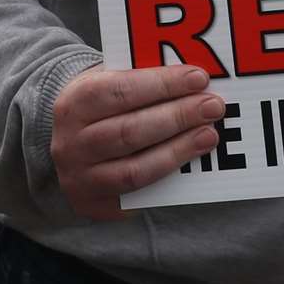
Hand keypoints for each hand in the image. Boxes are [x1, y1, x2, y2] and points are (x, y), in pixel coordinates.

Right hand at [51, 64, 225, 220]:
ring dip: (178, 150)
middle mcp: (70, 144)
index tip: (198, 78)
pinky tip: (191, 159)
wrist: (71, 143)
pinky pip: (136, 195)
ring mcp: (79, 180)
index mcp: (74, 103)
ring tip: (209, 134)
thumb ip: (143, 78)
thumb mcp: (109, 81)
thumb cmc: (104, 105)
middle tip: (213, 106)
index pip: (121, 90)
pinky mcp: (94, 205)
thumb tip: (193, 77)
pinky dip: (166, 176)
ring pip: (135, 169)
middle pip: (130, 132)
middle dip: (178, 117)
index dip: (163, 84)